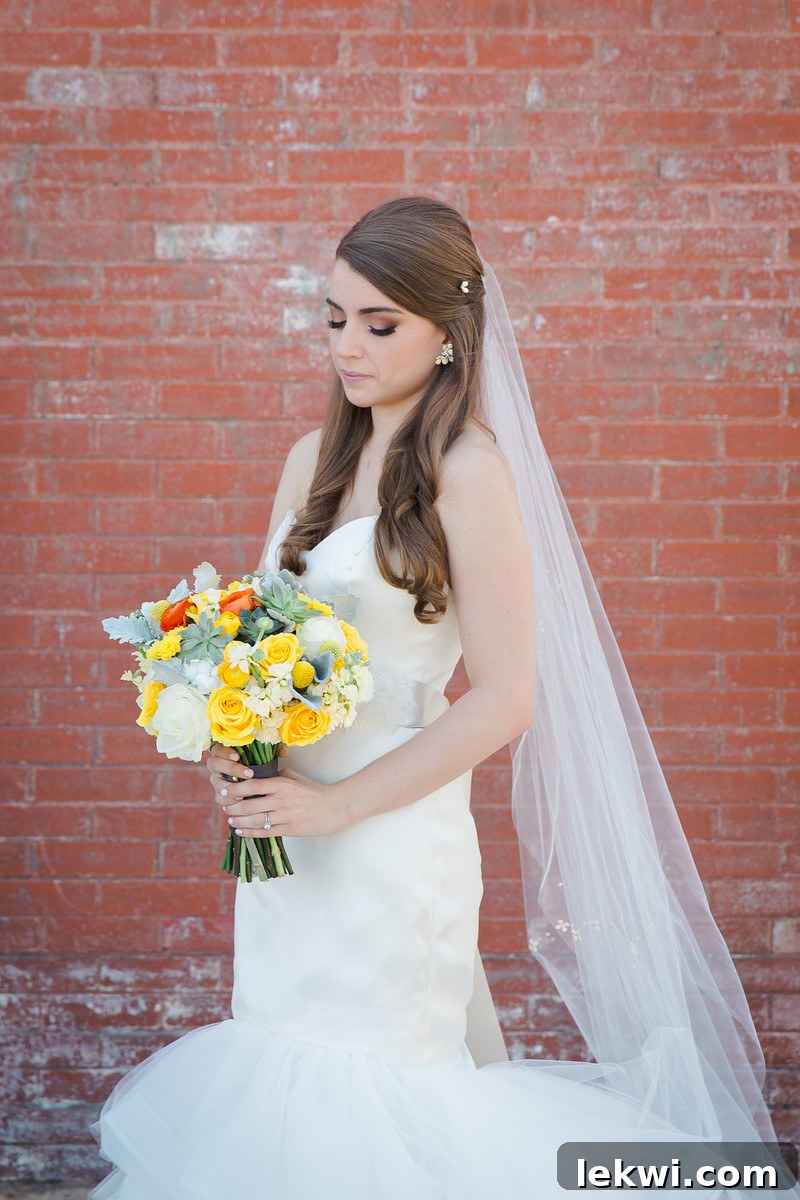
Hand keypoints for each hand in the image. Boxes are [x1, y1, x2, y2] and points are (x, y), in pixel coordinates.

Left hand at [206, 743, 352, 837]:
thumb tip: (256, 776)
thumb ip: (276, 776)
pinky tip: (240, 830)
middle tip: (224, 806)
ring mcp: (285, 816)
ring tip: (230, 818)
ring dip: (238, 820)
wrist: (334, 807)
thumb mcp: (295, 777)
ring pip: (254, 820)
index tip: (224, 791)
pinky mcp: (289, 830)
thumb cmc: (313, 790)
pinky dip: (249, 832)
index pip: (252, 785)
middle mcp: (281, 800)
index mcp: (282, 784)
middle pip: (249, 805)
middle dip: (232, 806)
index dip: (235, 789)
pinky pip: (264, 832)